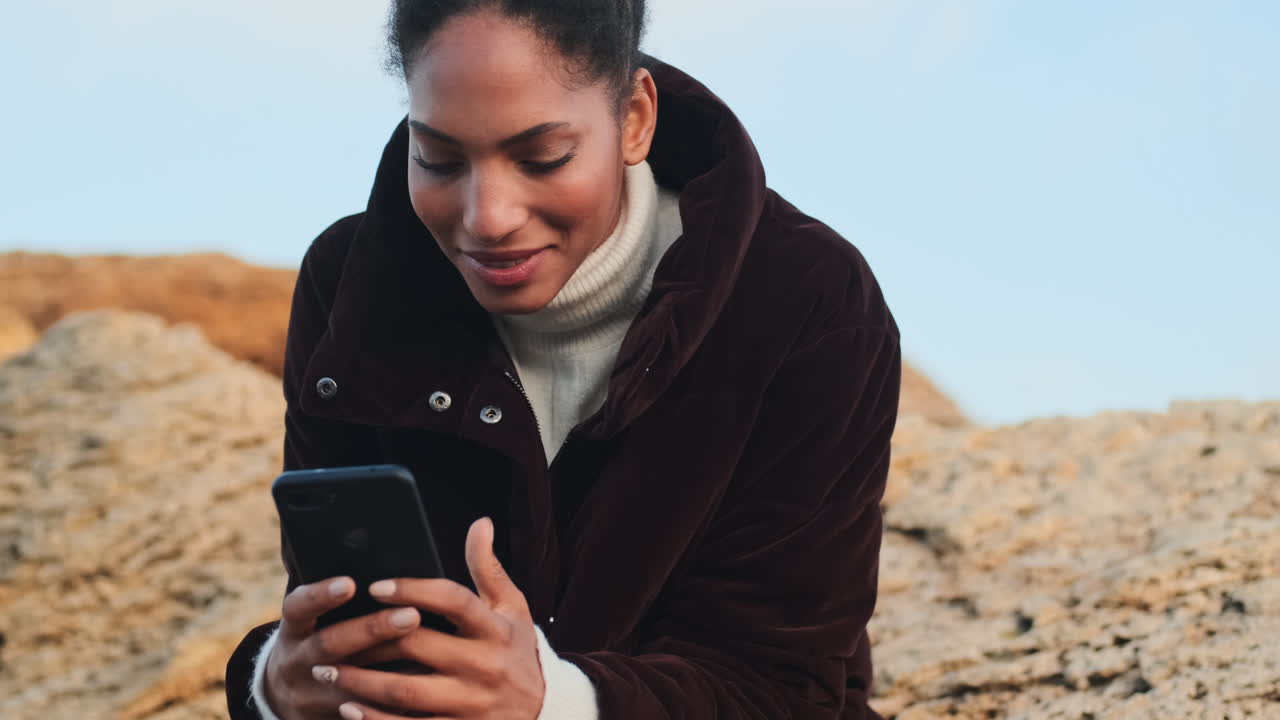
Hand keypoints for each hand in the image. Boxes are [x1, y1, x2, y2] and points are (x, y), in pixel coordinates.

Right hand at [263, 576, 423, 719]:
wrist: (288, 696)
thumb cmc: (314, 639)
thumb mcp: (311, 620)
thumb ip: (335, 598)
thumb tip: (374, 563)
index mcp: (293, 630)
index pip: (298, 607)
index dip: (321, 596)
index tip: (350, 583)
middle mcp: (297, 662)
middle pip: (331, 644)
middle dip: (371, 630)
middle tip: (411, 614)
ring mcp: (311, 694)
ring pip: (350, 684)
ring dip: (389, 671)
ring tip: (426, 655)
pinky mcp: (330, 717)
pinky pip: (365, 711)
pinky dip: (392, 703)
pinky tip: (423, 687)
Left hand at [313, 517, 545, 719]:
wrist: (545, 711)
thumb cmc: (517, 649)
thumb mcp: (513, 608)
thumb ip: (489, 568)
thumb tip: (480, 523)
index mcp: (496, 628)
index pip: (453, 601)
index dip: (414, 590)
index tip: (375, 585)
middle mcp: (485, 665)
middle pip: (419, 646)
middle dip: (371, 638)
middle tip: (332, 633)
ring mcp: (472, 703)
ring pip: (406, 691)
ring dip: (361, 682)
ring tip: (327, 671)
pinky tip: (348, 709)